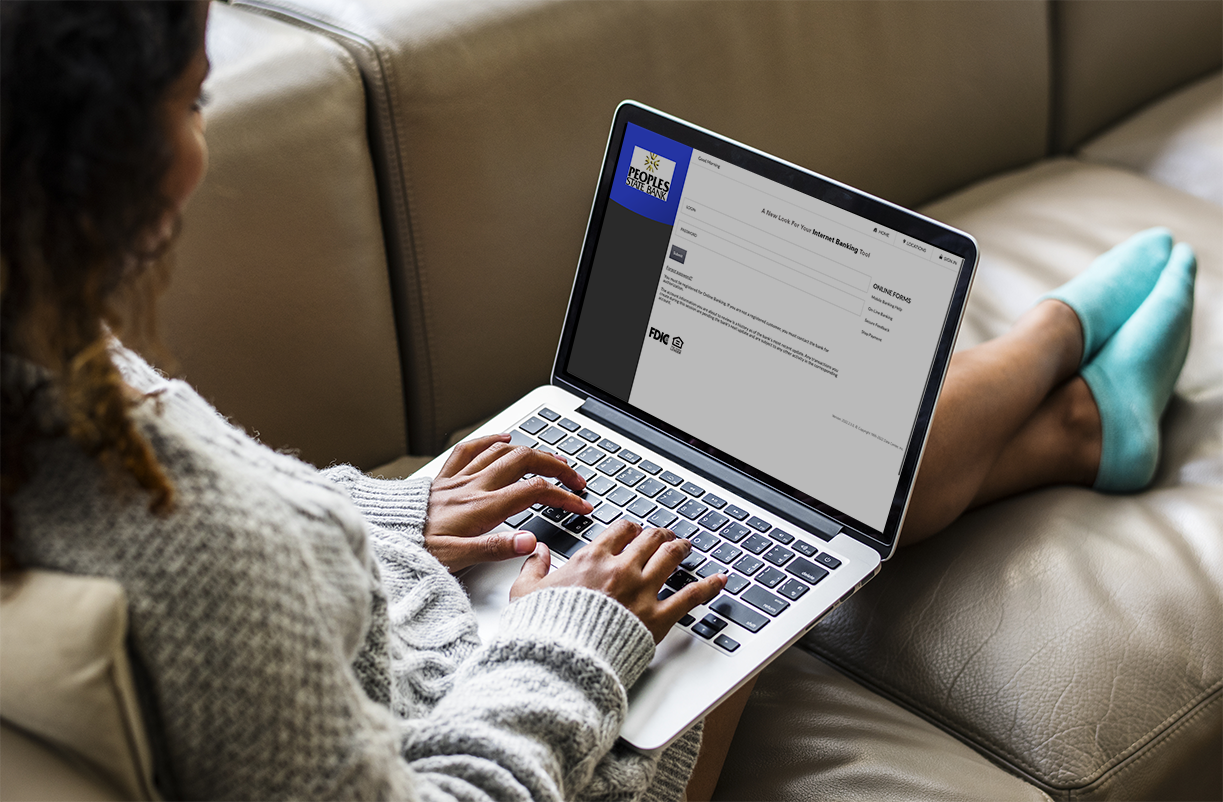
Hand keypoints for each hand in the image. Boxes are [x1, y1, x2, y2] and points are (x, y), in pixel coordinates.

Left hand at [425, 434, 592, 571]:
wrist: (383, 537)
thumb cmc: (416, 550)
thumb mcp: (458, 559)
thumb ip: (496, 548)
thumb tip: (530, 542)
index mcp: (483, 507)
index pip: (535, 492)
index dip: (565, 496)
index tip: (582, 506)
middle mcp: (474, 487)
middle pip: (526, 462)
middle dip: (557, 466)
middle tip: (577, 479)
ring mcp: (459, 479)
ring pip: (504, 451)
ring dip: (533, 452)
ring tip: (552, 461)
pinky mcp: (444, 478)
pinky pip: (470, 449)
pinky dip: (492, 440)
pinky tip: (504, 438)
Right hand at [509, 520, 726, 642]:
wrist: (562, 658)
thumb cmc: (544, 628)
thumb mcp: (524, 593)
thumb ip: (533, 568)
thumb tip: (536, 552)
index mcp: (591, 559)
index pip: (619, 531)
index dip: (630, 529)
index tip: (633, 531)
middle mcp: (621, 569)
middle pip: (649, 540)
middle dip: (658, 535)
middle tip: (664, 536)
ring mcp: (642, 591)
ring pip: (670, 558)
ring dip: (681, 548)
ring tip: (687, 546)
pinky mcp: (657, 617)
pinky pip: (690, 596)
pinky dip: (708, 586)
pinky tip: (720, 579)